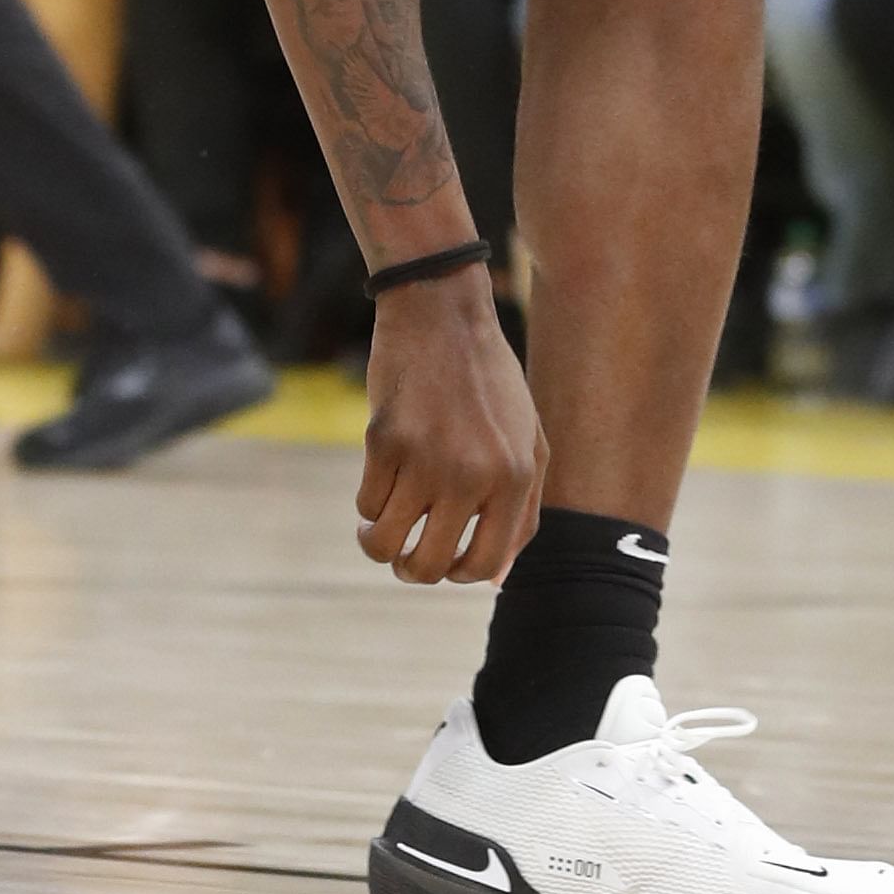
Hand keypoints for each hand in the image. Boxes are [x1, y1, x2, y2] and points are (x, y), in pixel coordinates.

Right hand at [355, 271, 544, 583]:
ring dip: (377, 544)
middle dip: (410, 570)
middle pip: (428, 566)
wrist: (443, 314)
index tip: (443, 559)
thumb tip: (496, 579)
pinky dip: (367, 502)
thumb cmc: (489, 383)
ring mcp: (426, 458)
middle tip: (403, 555)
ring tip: (377, 530)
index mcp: (515, 478)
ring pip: (385, 543)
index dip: (456, 575)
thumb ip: (522, 512)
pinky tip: (379, 479)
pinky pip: (366, 503)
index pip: (482, 566)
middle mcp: (473, 475)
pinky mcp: (384, 440)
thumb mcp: (528, 442)